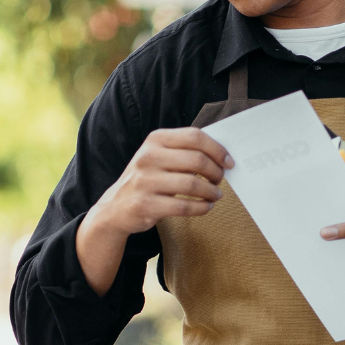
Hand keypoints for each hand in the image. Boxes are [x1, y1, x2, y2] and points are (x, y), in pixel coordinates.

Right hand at [77, 128, 232, 291]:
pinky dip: (201, 208)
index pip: (194, 137)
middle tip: (220, 180)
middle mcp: (148, 157)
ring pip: (192, 185)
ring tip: (215, 195)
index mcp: (155, 140)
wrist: (116, 207)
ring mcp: (144, 181)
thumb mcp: (159, 157)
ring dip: (210, 192)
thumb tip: (221, 156)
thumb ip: (184, 151)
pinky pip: (183, 207)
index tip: (229, 162)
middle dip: (216, 172)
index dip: (217, 149)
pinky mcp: (145, 204)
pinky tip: (206, 207)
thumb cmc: (147, 179)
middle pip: (196, 160)